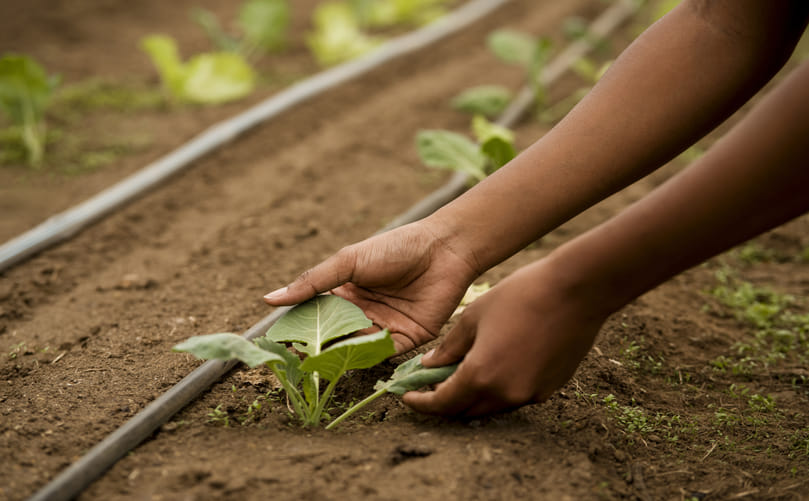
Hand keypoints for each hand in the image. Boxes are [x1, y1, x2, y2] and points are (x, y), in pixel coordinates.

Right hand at [263, 221, 479, 352]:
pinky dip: (369, 356)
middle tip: (298, 357)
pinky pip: (384, 353)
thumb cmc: (395, 248)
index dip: (300, 329)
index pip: (316, 317)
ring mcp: (384, 327)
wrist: (443, 249)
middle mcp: (363, 313)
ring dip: (340, 354)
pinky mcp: (408, 338)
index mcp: (346, 294)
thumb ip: (312, 282)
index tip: (281, 340)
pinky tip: (354, 357)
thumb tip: (269, 299)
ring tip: (321, 359)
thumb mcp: (348, 261)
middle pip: (334, 337)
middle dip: (317, 347)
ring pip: (356, 348)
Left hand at [402, 257, 607, 415]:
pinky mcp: (550, 389)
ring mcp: (531, 394)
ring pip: (491, 406)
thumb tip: (428, 365)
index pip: (443, 404)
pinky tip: (494, 367)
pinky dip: (498, 389)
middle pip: (466, 411)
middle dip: (444, 403)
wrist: (575, 291)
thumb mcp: (473, 317)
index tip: (407, 397)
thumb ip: (449, 347)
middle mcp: (506, 394)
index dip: (421, 403)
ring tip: (460, 374)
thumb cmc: (521, 295)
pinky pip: (515, 396)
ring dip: (472, 397)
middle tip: (429, 387)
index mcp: (482, 375)